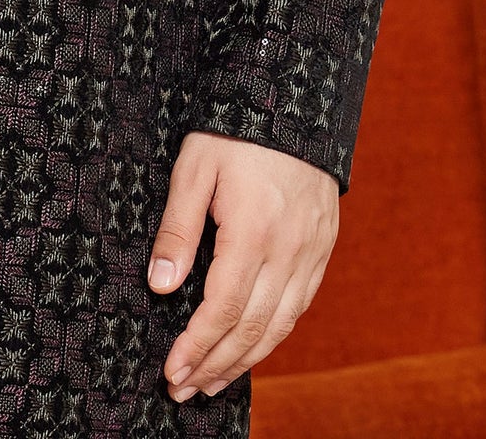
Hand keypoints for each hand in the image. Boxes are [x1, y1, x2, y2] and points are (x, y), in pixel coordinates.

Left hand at [146, 131, 337, 401]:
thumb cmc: (235, 128)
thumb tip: (162, 286)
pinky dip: (274, 334)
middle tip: (184, 390)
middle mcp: (290, 250)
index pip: (223, 309)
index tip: (172, 371)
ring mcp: (312, 251)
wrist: (295, 94)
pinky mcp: (323, 246)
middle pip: (253, 327)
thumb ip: (178, 228)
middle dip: (216, 364)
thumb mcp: (195, 167)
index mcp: (254, 231)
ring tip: (212, 381)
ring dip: (245, 360)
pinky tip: (252, 346)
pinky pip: (300, 305)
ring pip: (280, 325)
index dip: (197, 346)